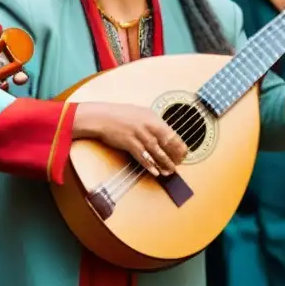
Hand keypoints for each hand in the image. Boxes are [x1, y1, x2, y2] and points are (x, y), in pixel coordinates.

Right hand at [72, 102, 187, 176]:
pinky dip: (149, 165)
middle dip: (174, 156)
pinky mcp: (129, 143)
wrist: (101, 117)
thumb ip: (152, 123)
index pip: (172, 134)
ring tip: (169, 171)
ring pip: (156, 152)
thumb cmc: (119, 115)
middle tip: (178, 164)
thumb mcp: (140, 113)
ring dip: (164, 163)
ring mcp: (138, 135)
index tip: (183, 153)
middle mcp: (148, 126)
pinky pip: (142, 156)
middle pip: (166, 144)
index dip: (179, 146)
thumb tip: (164, 134)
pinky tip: (155, 171)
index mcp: (153, 118)